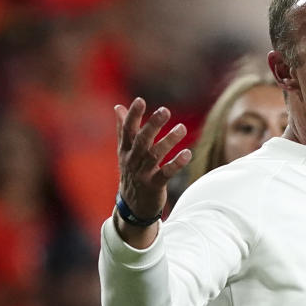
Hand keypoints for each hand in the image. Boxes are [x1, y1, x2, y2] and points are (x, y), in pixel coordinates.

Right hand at [115, 98, 190, 245]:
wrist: (132, 205)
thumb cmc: (131, 172)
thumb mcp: (125, 152)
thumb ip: (123, 129)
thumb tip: (118, 107)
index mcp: (125, 150)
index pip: (127, 130)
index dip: (133, 115)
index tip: (140, 100)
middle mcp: (132, 160)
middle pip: (142, 140)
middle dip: (152, 125)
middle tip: (165, 111)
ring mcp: (142, 174)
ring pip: (155, 155)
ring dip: (169, 141)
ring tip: (182, 128)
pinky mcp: (154, 186)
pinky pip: (166, 173)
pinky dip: (177, 163)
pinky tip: (188, 153)